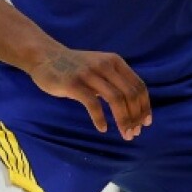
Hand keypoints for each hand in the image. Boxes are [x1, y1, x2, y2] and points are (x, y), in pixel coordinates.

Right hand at [28, 48, 151, 139]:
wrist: (45, 57)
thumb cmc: (76, 67)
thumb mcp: (100, 67)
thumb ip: (115, 81)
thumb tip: (133, 106)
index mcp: (116, 62)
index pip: (138, 86)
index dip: (144, 105)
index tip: (146, 123)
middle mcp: (106, 66)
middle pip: (130, 94)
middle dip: (135, 116)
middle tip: (134, 134)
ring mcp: (90, 74)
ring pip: (116, 99)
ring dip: (123, 119)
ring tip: (125, 134)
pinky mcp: (74, 84)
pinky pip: (92, 103)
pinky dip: (100, 118)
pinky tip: (103, 129)